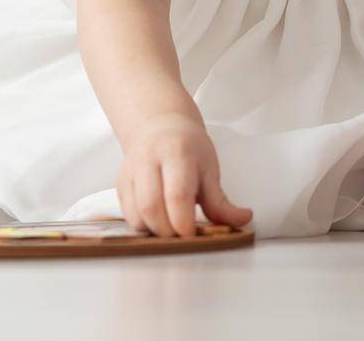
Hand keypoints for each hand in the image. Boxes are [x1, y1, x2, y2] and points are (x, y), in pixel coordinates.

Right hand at [118, 113, 252, 237]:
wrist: (161, 127)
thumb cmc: (189, 149)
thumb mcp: (210, 169)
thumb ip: (221, 201)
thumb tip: (243, 219)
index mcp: (177, 153)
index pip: (177, 194)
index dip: (184, 222)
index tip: (194, 235)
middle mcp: (149, 159)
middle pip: (151, 207)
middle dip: (168, 231)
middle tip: (183, 236)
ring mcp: (130, 171)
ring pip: (136, 214)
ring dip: (155, 231)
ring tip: (172, 228)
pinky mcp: (120, 184)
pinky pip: (128, 215)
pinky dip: (144, 226)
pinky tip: (159, 222)